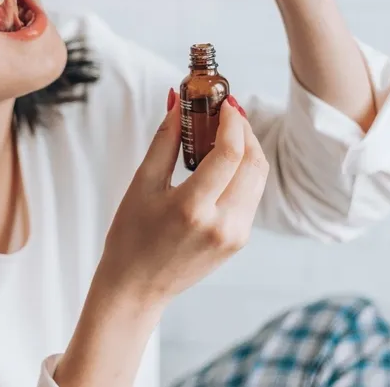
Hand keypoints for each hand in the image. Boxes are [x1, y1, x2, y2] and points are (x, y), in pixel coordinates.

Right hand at [94, 92, 268, 307]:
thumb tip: (179, 101)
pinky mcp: (240, 241)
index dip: (232, 121)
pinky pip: (251, 195)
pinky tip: (225, 160)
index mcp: (192, 209)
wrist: (136, 288)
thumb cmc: (131, 236)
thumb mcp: (142, 184)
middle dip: (245, 130)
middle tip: (227, 110)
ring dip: (248, 148)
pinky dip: (244, 171)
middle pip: (254, 163)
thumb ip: (165, 140)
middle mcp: (221, 224)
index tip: (224, 101)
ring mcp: (235, 235)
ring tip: (226, 130)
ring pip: (258, 178)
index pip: (229, 153)